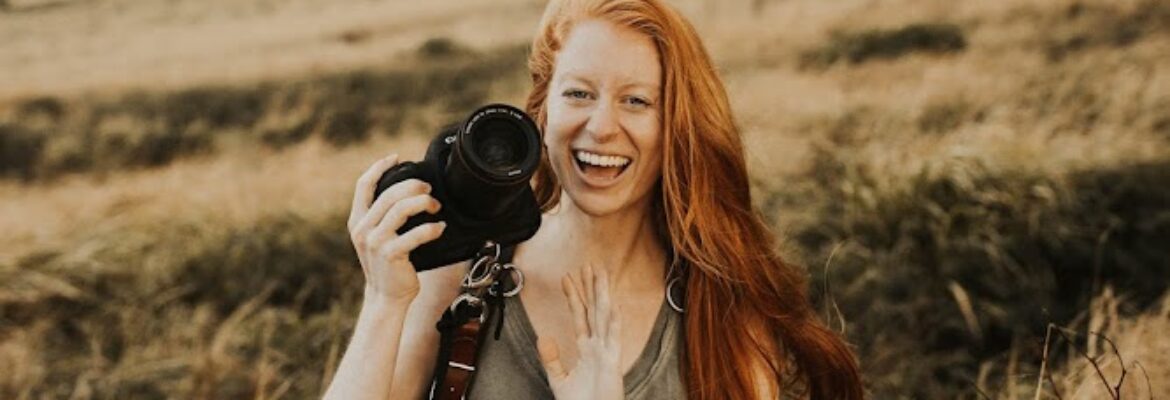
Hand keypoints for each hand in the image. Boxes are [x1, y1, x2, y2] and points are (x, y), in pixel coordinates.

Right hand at [347, 154, 445, 304]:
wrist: (386, 297)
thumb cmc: (389, 265)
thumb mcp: (377, 238)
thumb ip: (383, 217)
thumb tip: (406, 191)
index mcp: (358, 220)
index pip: (362, 185)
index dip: (378, 167)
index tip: (395, 157)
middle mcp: (363, 229)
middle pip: (388, 193)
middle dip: (413, 185)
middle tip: (429, 189)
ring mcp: (375, 241)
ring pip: (401, 209)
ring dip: (424, 203)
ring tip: (436, 207)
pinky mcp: (390, 254)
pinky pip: (415, 234)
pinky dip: (431, 229)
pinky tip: (440, 228)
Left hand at [538, 264, 624, 399]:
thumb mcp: (559, 380)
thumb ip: (552, 359)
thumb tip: (544, 337)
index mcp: (587, 350)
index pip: (580, 316)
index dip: (574, 296)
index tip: (568, 277)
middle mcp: (599, 347)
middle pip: (594, 310)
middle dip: (592, 287)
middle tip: (588, 265)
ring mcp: (606, 354)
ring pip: (604, 318)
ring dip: (602, 295)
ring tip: (600, 274)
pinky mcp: (612, 364)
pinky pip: (613, 340)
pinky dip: (613, 322)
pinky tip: (613, 305)